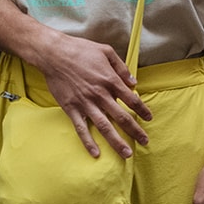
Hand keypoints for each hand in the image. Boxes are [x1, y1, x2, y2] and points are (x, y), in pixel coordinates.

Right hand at [33, 34, 151, 158]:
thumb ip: (121, 68)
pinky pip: (81, 128)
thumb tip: (133, 82)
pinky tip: (95, 153)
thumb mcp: (107, 52)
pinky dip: (88, 142)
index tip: (149, 118)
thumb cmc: (81, 50)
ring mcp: (85, 103)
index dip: (143, 110)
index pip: (132, 100)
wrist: (54, 54)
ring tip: (127, 154)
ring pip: (104, 126)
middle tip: (145, 141)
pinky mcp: (70, 108)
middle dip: (135, 131)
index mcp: (111, 80)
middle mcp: (100, 95)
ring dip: (117, 141)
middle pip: (122, 117)